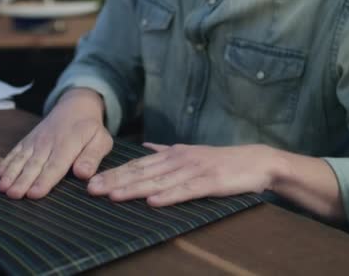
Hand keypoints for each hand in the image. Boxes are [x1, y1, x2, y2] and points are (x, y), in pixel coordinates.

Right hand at [0, 88, 112, 199]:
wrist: (75, 106)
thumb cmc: (90, 129)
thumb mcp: (101, 140)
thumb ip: (92, 157)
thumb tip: (83, 173)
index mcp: (69, 144)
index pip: (56, 165)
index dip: (45, 180)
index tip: (35, 193)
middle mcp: (48, 142)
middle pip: (35, 165)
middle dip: (23, 181)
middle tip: (14, 195)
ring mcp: (35, 141)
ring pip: (22, 159)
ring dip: (11, 174)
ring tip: (3, 188)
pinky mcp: (27, 140)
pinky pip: (15, 151)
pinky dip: (6, 162)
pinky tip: (0, 174)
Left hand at [87, 143, 284, 205]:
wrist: (256, 161)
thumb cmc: (221, 161)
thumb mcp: (190, 152)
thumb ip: (166, 151)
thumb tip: (145, 146)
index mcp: (172, 154)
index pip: (137, 165)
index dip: (114, 173)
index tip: (93, 182)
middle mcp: (179, 159)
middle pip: (142, 172)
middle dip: (115, 181)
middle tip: (92, 190)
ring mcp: (194, 169)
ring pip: (158, 181)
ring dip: (134, 188)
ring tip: (113, 195)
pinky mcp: (210, 182)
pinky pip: (186, 190)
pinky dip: (169, 196)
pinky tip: (153, 201)